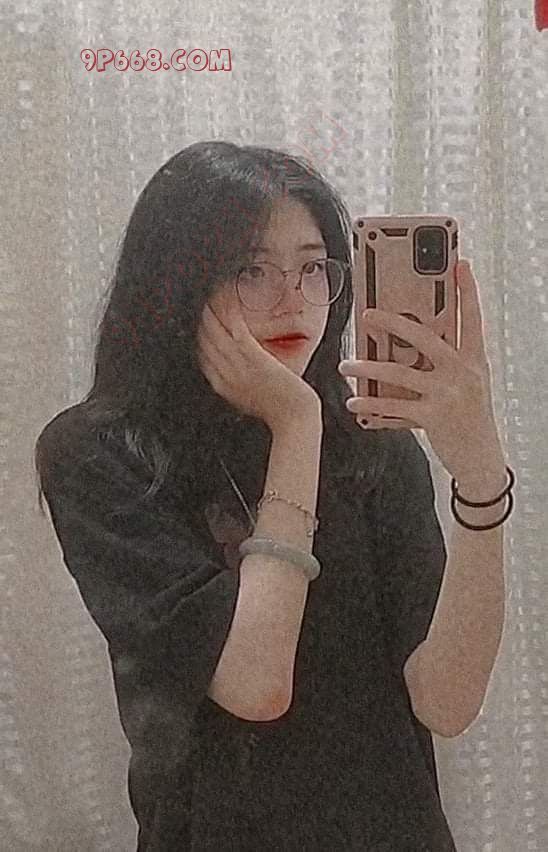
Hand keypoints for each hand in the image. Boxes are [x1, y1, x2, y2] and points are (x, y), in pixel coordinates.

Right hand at [197, 290, 320, 432]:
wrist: (294, 418)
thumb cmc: (277, 409)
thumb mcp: (248, 398)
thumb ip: (236, 382)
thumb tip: (232, 368)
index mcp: (222, 386)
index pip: (202, 355)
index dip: (200, 336)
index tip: (201, 322)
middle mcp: (226, 375)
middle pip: (206, 342)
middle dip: (203, 321)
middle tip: (203, 303)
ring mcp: (240, 367)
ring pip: (217, 334)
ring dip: (212, 313)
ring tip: (211, 298)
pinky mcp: (255, 359)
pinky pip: (237, 331)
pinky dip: (230, 315)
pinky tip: (229, 302)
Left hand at [338, 259, 505, 483]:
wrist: (482, 460)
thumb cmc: (471, 419)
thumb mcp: (468, 385)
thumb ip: (446, 364)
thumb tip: (409, 345)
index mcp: (474, 360)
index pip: (472, 318)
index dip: (467, 291)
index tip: (461, 265)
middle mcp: (463, 373)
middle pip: (425, 338)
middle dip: (393, 323)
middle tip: (367, 315)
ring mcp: (449, 394)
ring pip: (399, 373)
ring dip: (367, 368)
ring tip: (345, 366)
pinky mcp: (434, 417)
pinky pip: (394, 407)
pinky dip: (371, 405)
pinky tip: (354, 403)